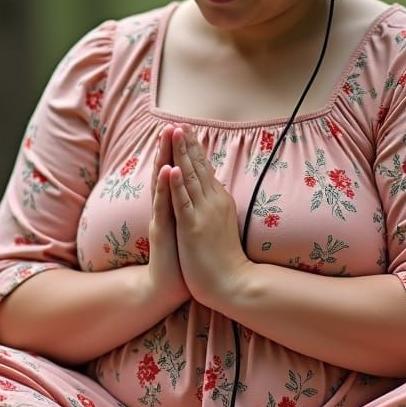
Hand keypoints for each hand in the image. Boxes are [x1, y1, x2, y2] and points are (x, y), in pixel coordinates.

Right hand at [143, 125, 190, 311]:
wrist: (167, 288)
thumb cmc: (183, 259)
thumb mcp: (190, 228)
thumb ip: (191, 210)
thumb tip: (202, 195)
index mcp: (175, 206)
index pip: (177, 174)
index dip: (180, 152)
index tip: (186, 130)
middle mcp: (165, 208)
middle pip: (167, 171)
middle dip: (170, 147)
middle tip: (172, 124)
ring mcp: (161, 218)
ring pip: (162, 183)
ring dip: (164, 157)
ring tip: (167, 136)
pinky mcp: (161, 231)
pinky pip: (163, 206)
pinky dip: (165, 187)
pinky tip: (166, 171)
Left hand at [167, 126, 252, 308]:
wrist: (233, 284)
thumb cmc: (226, 259)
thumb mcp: (223, 224)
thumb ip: (218, 206)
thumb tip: (217, 190)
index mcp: (219, 201)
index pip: (205, 169)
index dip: (194, 149)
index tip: (186, 130)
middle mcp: (213, 202)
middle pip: (198, 167)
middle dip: (187, 144)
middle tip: (179, 122)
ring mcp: (203, 213)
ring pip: (190, 178)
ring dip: (182, 154)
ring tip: (175, 132)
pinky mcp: (192, 227)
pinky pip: (183, 202)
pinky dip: (177, 184)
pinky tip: (172, 168)